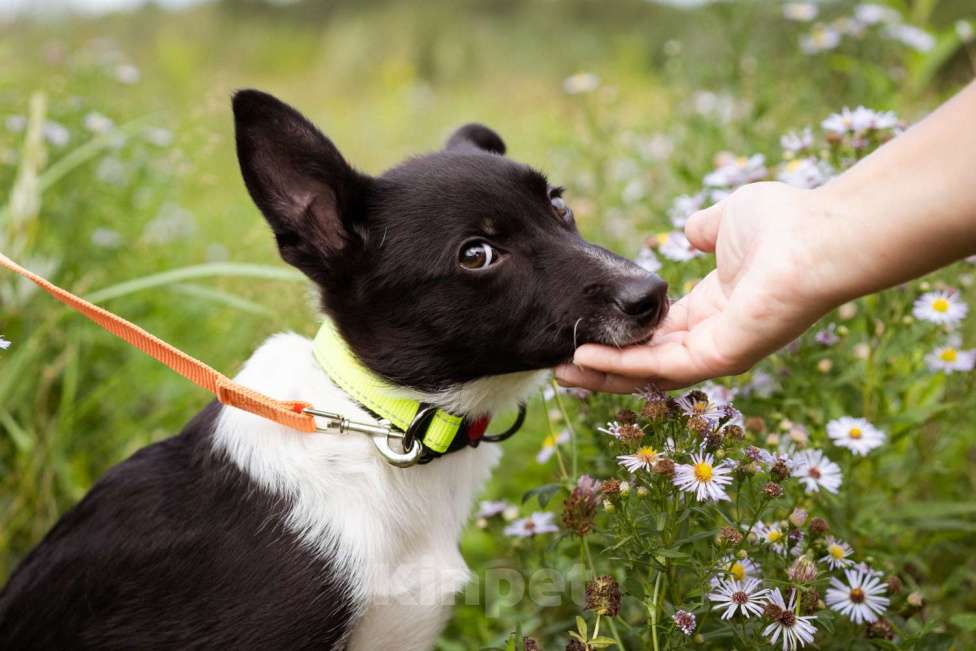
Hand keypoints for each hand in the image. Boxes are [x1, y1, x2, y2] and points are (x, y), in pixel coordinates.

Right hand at [555, 182, 841, 391]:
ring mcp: (718, 351)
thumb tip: (691, 230)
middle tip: (561, 366)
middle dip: (604, 367)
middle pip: (648, 361)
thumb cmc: (783, 224)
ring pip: (649, 374)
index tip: (586, 333)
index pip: (660, 333)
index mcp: (716, 308)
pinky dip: (619, 367)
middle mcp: (714, 336)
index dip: (622, 336)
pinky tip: (583, 360)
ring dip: (603, 375)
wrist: (816, 237)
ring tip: (561, 372)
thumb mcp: (729, 219)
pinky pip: (660, 367)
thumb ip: (705, 229)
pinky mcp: (719, 358)